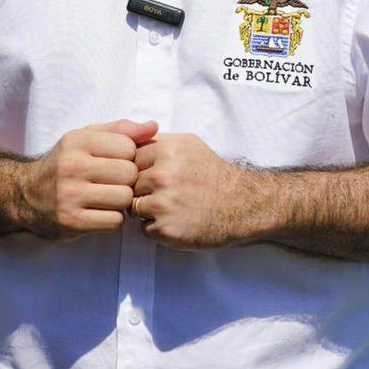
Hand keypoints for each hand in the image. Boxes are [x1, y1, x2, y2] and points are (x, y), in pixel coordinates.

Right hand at [16, 119, 157, 240]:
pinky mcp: (71, 222)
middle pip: (129, 174)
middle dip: (128, 179)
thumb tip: (153, 127)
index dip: (130, 156)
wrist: (25, 196)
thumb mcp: (87, 138)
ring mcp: (69, 196)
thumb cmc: (67, 163)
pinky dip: (113, 218)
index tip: (118, 161)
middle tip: (115, 182)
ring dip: (122, 201)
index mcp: (77, 142)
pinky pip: (114, 221)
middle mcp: (71, 167)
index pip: (129, 147)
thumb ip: (122, 130)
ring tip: (108, 196)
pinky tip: (100, 212)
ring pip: (125, 198)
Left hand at [130, 133, 249, 248]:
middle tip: (168, 194)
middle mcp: (163, 175)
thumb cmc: (213, 174)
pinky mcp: (166, 229)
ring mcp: (163, 204)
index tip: (159, 176)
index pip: (128, 161)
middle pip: (129, 185)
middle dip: (142, 191)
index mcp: (167, 151)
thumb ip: (157, 141)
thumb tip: (125, 139)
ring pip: (133, 208)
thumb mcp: (189, 145)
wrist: (242, 205)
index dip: (141, 170)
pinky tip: (178, 221)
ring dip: (148, 211)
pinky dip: (157, 229)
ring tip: (174, 208)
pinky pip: (144, 230)